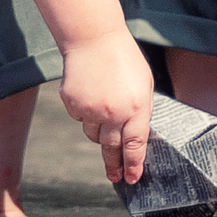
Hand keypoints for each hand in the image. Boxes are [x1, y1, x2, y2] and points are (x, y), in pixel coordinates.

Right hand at [59, 35, 156, 184]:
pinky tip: (90, 95)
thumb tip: (134, 134)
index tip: (131, 178)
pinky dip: (85, 113)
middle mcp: (113, 113)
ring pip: (93, 135)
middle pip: (112, 148)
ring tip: (104, 113)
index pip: (135, 145)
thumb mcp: (143, 84)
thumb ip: (140, 110)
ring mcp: (90, 109)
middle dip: (114, 164)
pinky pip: (80, 118)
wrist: (93, 38)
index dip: (133, 164)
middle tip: (114, 176)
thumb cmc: (123, 59)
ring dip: (100, 132)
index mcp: (136, 107)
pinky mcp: (72, 104)